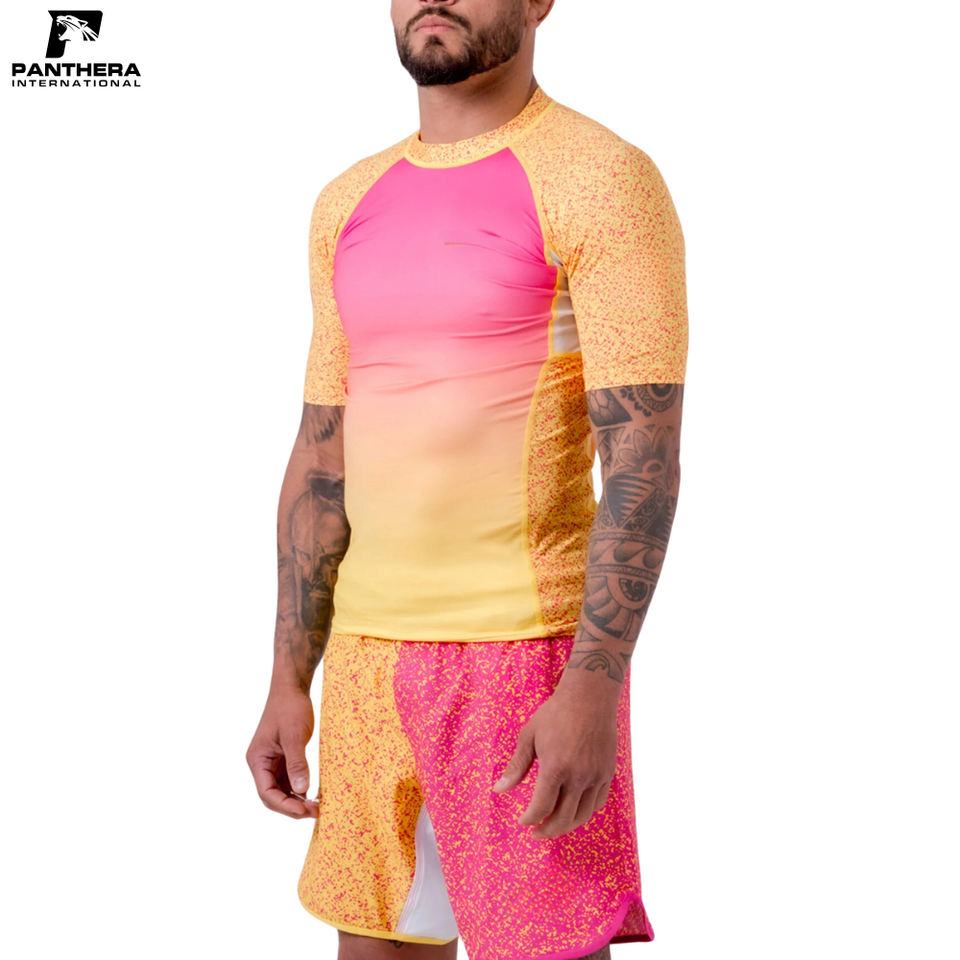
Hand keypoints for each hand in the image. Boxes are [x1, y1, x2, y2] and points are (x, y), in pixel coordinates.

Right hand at [246, 685, 319, 818]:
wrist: (292, 687)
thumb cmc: (290, 707)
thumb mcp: (295, 735)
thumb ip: (297, 764)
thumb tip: (301, 790)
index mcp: (257, 760)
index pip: (266, 793)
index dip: (285, 806)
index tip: (304, 811)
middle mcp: (262, 764)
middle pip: (273, 796)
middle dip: (292, 807)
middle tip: (316, 812)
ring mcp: (272, 762)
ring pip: (282, 790)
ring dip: (298, 800)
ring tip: (318, 807)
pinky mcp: (283, 758)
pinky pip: (289, 780)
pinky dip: (301, 789)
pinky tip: (315, 794)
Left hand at [492, 675, 620, 837]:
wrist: (590, 696)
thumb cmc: (555, 713)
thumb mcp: (529, 736)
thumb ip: (516, 766)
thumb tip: (498, 790)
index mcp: (555, 768)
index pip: (542, 808)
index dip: (530, 820)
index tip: (522, 822)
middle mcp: (578, 776)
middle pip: (563, 819)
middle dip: (547, 831)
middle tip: (536, 833)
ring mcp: (596, 776)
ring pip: (583, 815)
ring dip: (566, 826)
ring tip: (553, 826)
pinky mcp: (607, 772)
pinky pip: (597, 803)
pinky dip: (584, 813)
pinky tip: (573, 810)